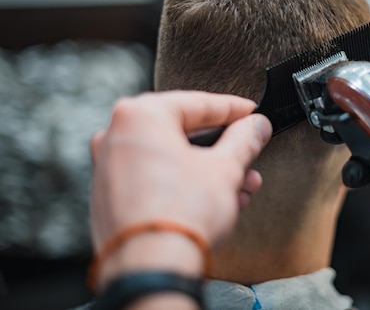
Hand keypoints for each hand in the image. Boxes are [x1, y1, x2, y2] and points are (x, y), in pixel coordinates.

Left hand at [89, 91, 271, 285]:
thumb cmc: (179, 215)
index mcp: (141, 116)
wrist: (150, 268)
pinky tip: (215, 199)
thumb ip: (244, 139)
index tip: (251, 113)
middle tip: (249, 151)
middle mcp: (117, 137)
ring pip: (172, 158)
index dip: (234, 109)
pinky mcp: (111, 197)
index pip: (199, 103)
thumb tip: (256, 127)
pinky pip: (157, 179)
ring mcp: (110, 168)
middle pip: (184, 133)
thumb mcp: (225, 168)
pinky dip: (185, 184)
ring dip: (209, 170)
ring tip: (240, 185)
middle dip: (224, 149)